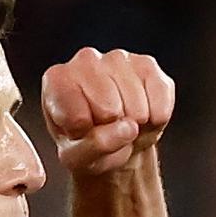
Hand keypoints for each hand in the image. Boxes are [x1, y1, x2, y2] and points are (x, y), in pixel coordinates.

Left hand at [41, 48, 174, 177]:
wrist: (115, 141)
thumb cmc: (86, 145)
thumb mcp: (77, 158)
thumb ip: (94, 146)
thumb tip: (128, 128)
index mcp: (56, 80)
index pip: (77, 117)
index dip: (84, 134)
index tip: (80, 131)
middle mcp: (84, 61)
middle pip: (108, 108)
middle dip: (111, 129)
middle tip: (105, 128)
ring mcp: (117, 58)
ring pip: (135, 105)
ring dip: (134, 125)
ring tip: (122, 124)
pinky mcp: (147, 64)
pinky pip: (158, 98)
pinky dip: (155, 118)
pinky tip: (142, 116)